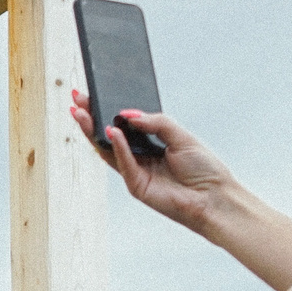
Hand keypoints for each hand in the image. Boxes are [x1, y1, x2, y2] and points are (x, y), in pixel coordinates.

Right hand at [68, 92, 234, 235]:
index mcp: (151, 142)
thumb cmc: (202, 167)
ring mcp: (136, 171)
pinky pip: (123, 162)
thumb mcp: (181, 135)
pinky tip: (111, 131)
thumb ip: (156, 122)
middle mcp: (140, 156)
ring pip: (108, 149)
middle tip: (78, 99)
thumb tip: (128, 114)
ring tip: (81, 113)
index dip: (110, 109)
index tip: (94, 92)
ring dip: (93, 131)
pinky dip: (117, 146)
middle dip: (92, 117)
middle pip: (110, 135)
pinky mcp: (136, 185)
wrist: (213, 197)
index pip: (125, 124)